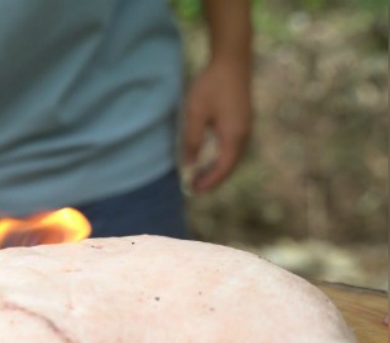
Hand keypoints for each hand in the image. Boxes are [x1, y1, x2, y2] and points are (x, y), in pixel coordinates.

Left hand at [182, 59, 251, 193]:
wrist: (232, 60)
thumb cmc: (211, 85)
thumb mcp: (195, 113)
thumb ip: (192, 140)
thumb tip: (189, 165)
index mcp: (234, 136)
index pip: (223, 169)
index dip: (209, 182)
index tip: (193, 189)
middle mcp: (244, 135)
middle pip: (230, 166)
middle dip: (213, 178)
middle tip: (195, 186)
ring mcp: (246, 127)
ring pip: (233, 156)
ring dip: (218, 168)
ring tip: (201, 175)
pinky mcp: (244, 120)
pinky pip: (234, 146)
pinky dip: (222, 157)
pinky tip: (210, 155)